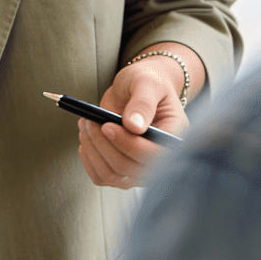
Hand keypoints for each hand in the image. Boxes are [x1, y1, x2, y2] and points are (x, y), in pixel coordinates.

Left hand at [77, 61, 188, 189]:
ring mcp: (142, 167)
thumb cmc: (148, 82)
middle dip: (104, 145)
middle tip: (89, 121)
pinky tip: (86, 141)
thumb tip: (134, 126)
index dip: (128, 144)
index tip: (106, 126)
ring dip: (94, 152)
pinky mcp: (125, 169)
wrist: (138, 87)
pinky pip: (104, 177)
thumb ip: (143, 102)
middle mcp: (160, 158)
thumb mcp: (147, 83)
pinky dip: (90, 161)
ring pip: (114, 176)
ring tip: (85, 126)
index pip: (153, 155)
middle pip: (130, 168)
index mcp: (174, 138)